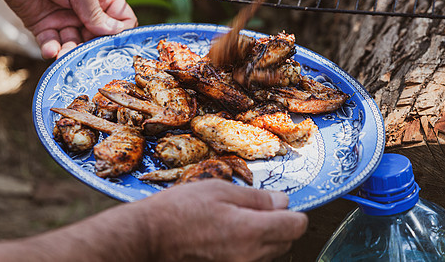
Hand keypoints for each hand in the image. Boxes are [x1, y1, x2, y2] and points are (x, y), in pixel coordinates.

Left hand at [0, 0, 136, 59]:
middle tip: (94, 56)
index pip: (120, 19)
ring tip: (67, 55)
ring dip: (72, 52)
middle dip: (95, 47)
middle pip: (98, 37)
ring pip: (76, 45)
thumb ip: (96, 12)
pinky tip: (52, 51)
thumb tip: (115, 32)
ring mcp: (65, 21)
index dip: (122, 31)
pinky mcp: (45, 28)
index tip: (119, 43)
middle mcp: (85, 12)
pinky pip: (53, 44)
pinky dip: (53, 50)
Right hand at [140, 179, 307, 260]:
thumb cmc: (179, 211)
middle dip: (279, 225)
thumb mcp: (218, 190)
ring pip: (270, 255)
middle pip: (287, 242)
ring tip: (237, 224)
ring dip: (265, 239)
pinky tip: (229, 239)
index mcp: (251, 231)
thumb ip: (256, 198)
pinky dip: (250, 251)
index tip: (280, 206)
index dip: (292, 212)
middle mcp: (250, 256)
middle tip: (254, 211)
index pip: (296, 226)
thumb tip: (282, 201)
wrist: (149, 238)